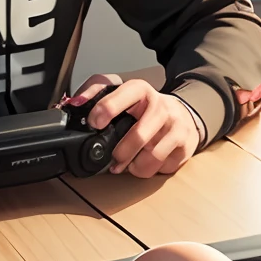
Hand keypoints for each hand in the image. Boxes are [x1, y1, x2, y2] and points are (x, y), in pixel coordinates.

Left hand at [64, 74, 201, 177]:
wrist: (182, 115)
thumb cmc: (145, 108)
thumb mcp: (120, 94)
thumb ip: (95, 92)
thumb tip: (75, 103)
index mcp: (141, 91)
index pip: (126, 94)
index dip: (108, 108)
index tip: (95, 122)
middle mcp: (161, 107)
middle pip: (140, 135)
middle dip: (122, 152)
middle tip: (114, 157)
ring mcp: (176, 126)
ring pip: (152, 157)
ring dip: (135, 166)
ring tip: (129, 162)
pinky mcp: (186, 145)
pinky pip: (163, 167)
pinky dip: (149, 170)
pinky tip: (146, 162)